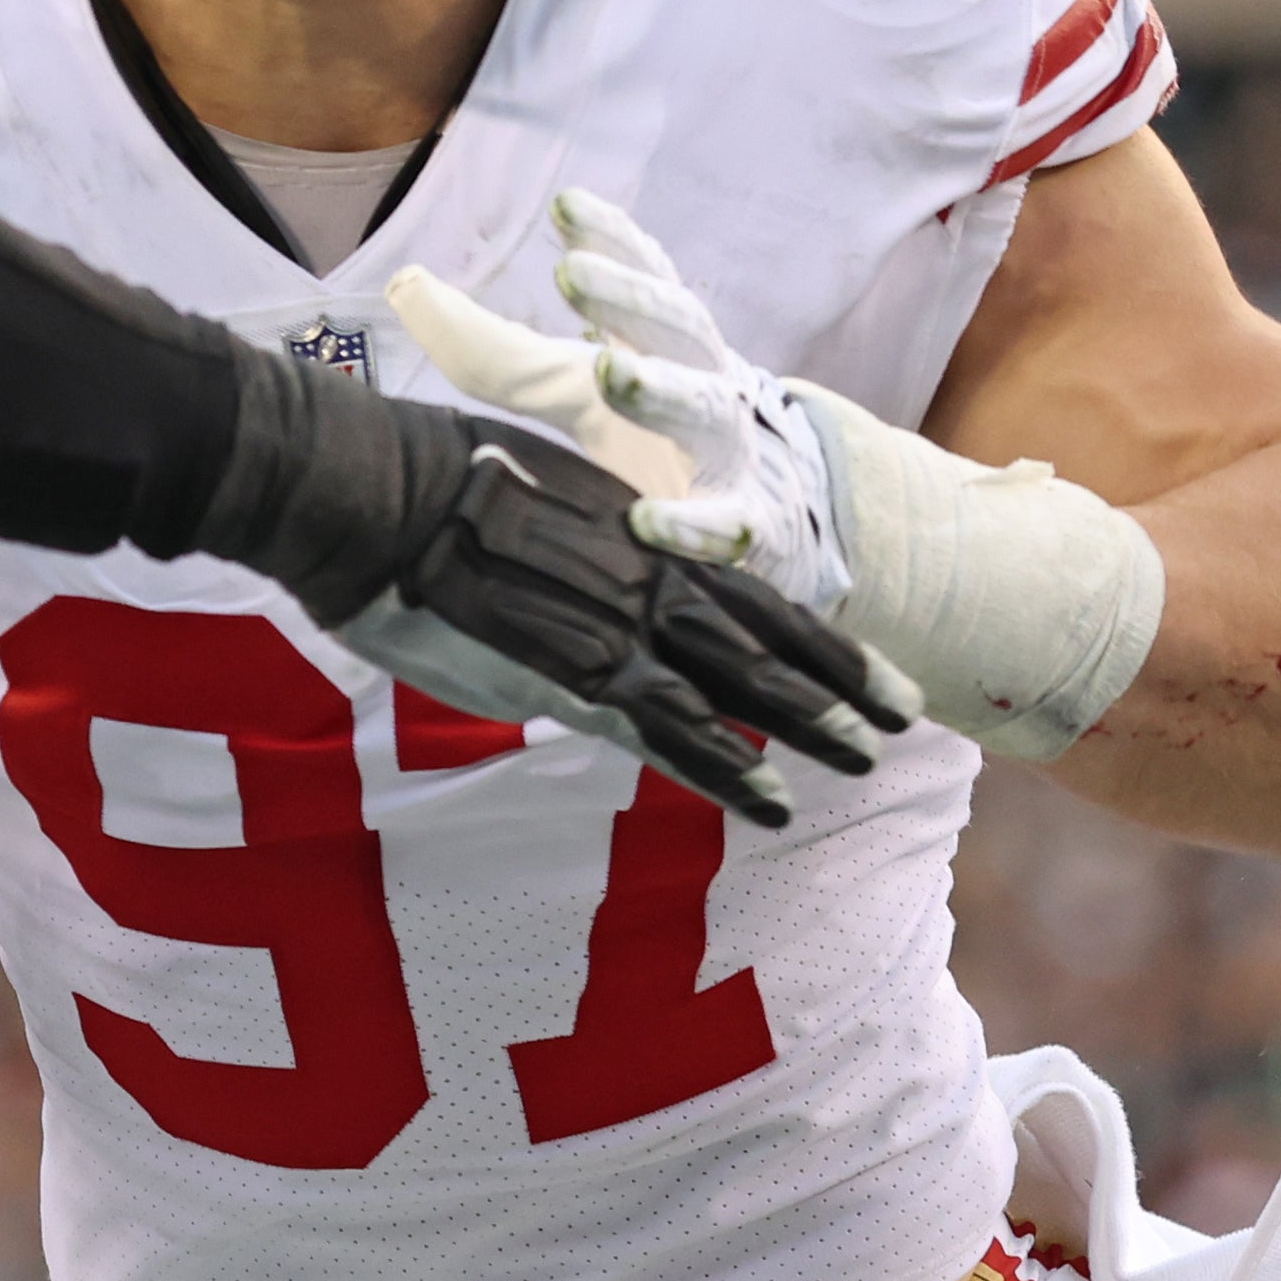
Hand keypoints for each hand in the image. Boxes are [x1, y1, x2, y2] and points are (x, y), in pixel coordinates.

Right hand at [327, 406, 915, 825]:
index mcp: (637, 529)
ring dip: (808, 728)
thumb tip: (578, 591)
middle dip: (841, 681)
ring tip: (862, 763)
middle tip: (902, 716)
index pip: (747, 585)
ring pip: (743, 685)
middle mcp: (648, 573)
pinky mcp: (580, 673)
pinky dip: (729, 768)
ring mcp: (621, 625)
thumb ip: (570, 551)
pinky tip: (770, 801)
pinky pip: (675, 731)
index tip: (861, 659)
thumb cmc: (427, 479)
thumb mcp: (525, 489)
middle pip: (769, 636)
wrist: (377, 493)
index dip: (811, 628)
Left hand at [392, 190, 854, 610]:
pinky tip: (647, 520)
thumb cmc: (652, 437)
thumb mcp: (575, 388)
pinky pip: (726, 524)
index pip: (645, 277)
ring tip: (610, 372)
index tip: (565, 207)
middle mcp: (705, 381)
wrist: (771, 516)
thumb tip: (406, 286)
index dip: (612, 240)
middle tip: (575, 274)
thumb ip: (497, 349)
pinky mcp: (746, 523)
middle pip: (678, 327)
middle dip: (629, 297)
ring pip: (706, 410)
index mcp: (662, 344)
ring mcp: (730, 451)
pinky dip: (691, 526)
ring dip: (662, 390)